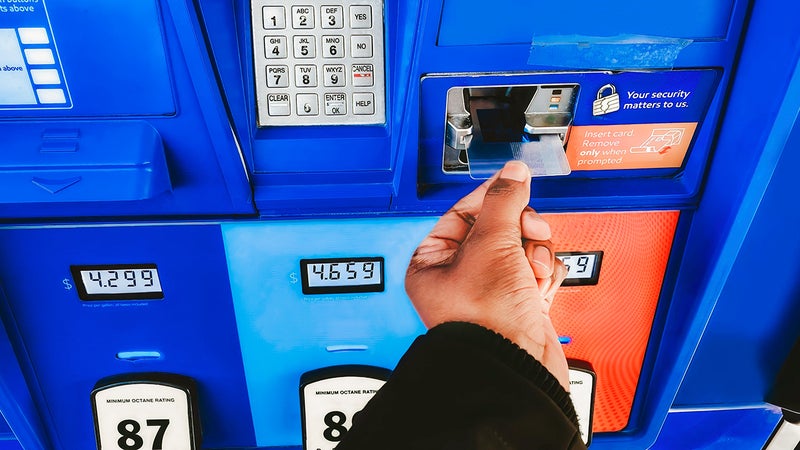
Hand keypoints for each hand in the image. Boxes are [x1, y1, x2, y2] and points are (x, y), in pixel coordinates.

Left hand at [405, 161, 568, 388]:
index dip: (491, 197)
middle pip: (499, 228)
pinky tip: (539, 289)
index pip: (463, 212)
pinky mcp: (520, 303)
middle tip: (528, 233)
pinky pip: (538, 271)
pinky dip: (544, 276)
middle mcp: (460, 276)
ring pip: (523, 247)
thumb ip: (505, 201)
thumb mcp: (492, 243)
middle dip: (520, 230)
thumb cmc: (485, 319)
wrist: (516, 367)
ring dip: (534, 254)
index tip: (514, 184)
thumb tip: (514, 173)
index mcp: (433, 262)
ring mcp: (492, 291)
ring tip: (531, 272)